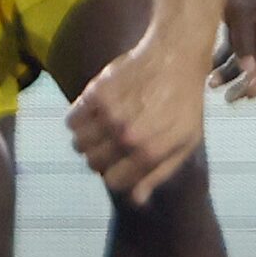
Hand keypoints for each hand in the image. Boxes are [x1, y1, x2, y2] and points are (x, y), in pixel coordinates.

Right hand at [67, 34, 215, 204]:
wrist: (175, 56)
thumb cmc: (184, 102)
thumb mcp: (184, 141)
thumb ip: (159, 173)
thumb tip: (136, 200)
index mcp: (150, 151)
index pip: (114, 182)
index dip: (117, 174)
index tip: (122, 162)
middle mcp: (127, 136)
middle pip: (93, 164)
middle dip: (103, 157)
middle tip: (115, 141)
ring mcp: (109, 115)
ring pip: (78, 145)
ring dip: (88, 140)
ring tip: (105, 126)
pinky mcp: (95, 93)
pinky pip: (71, 121)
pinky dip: (78, 120)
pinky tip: (96, 112)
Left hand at [214, 0, 255, 102]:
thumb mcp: (239, 13)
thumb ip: (245, 42)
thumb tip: (251, 73)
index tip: (247, 94)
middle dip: (246, 82)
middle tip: (230, 99)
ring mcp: (250, 22)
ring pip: (244, 56)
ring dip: (230, 71)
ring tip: (211, 85)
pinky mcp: (235, 18)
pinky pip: (232, 45)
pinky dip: (221, 58)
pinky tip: (206, 67)